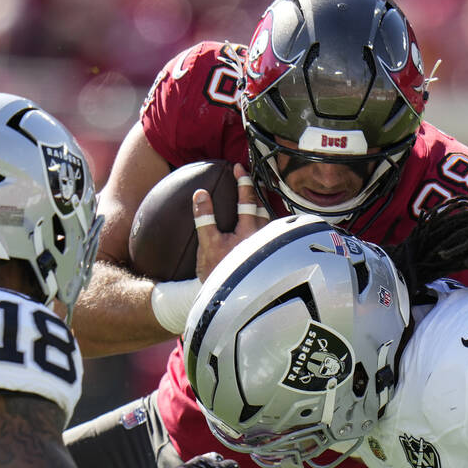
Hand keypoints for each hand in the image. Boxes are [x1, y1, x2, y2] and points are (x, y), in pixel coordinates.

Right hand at [193, 164, 268, 278]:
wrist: (226, 299)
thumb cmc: (217, 272)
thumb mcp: (207, 244)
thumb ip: (205, 218)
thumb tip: (201, 194)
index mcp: (249, 232)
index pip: (247, 200)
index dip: (243, 181)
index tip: (239, 167)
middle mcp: (262, 238)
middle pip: (262, 207)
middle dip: (254, 192)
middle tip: (247, 179)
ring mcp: (265, 247)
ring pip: (267, 220)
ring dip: (260, 207)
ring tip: (252, 199)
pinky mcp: (265, 256)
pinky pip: (266, 232)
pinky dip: (261, 222)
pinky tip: (256, 225)